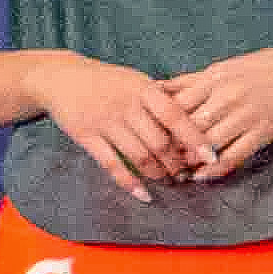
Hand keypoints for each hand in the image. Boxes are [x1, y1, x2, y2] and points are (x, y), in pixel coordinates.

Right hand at [33, 50, 198, 186]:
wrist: (61, 78)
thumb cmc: (107, 81)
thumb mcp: (135, 80)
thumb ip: (162, 98)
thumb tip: (197, 120)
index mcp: (142, 89)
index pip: (175, 116)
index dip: (194, 137)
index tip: (211, 156)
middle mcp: (125, 106)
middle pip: (159, 142)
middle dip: (177, 163)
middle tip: (188, 174)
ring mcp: (104, 122)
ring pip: (138, 156)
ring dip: (158, 174)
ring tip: (169, 181)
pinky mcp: (86, 137)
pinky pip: (111, 165)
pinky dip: (129, 183)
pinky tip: (144, 195)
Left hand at [154, 39, 272, 175]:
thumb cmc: (262, 67)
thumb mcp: (223, 68)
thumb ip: (190, 81)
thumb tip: (156, 88)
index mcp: (213, 78)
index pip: (174, 105)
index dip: (157, 124)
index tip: (145, 137)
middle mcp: (226, 97)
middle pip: (186, 128)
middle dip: (169, 148)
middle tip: (155, 162)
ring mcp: (246, 115)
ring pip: (207, 144)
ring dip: (189, 162)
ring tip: (175, 173)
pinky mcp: (264, 132)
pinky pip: (234, 156)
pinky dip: (215, 170)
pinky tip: (202, 177)